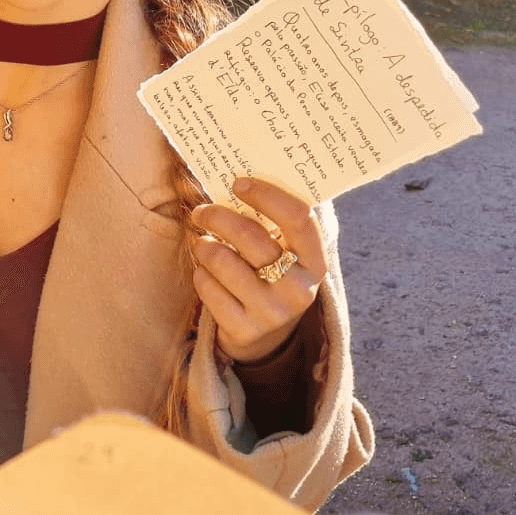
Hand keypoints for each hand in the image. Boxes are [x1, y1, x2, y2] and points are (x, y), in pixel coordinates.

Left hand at [190, 176, 327, 363]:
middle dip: (218, 217)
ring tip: (203, 244)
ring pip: (222, 260)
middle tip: (201, 211)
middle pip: (250, 237)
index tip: (238, 182)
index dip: (267, 195)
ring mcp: (272, 313)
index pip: (298, 218)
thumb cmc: (272, 275)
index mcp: (315, 262)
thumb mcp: (285, 252)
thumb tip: (242, 178)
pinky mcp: (244, 330)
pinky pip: (208, 286)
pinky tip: (206, 273)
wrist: (266, 336)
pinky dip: (200, 274)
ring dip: (204, 246)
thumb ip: (275, 221)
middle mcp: (299, 290)